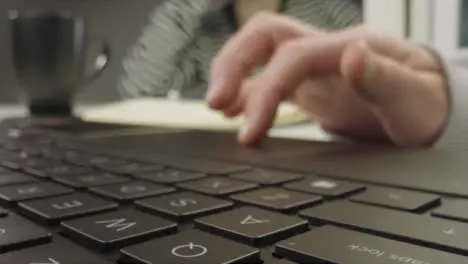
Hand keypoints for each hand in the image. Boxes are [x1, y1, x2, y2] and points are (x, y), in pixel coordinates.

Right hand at [206, 13, 448, 146]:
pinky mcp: (307, 85)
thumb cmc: (424, 105)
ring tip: (216, 106)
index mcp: (348, 49)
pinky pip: (266, 78)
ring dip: (231, 73)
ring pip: (259, 52)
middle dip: (232, 63)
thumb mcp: (416, 101)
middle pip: (265, 35)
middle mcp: (324, 52)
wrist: (425, 108)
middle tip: (214, 103)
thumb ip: (386, 80)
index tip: (250, 131)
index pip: (292, 57)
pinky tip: (232, 111)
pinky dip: (244, 92)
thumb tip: (353, 55)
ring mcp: (313, 67)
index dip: (264, 90)